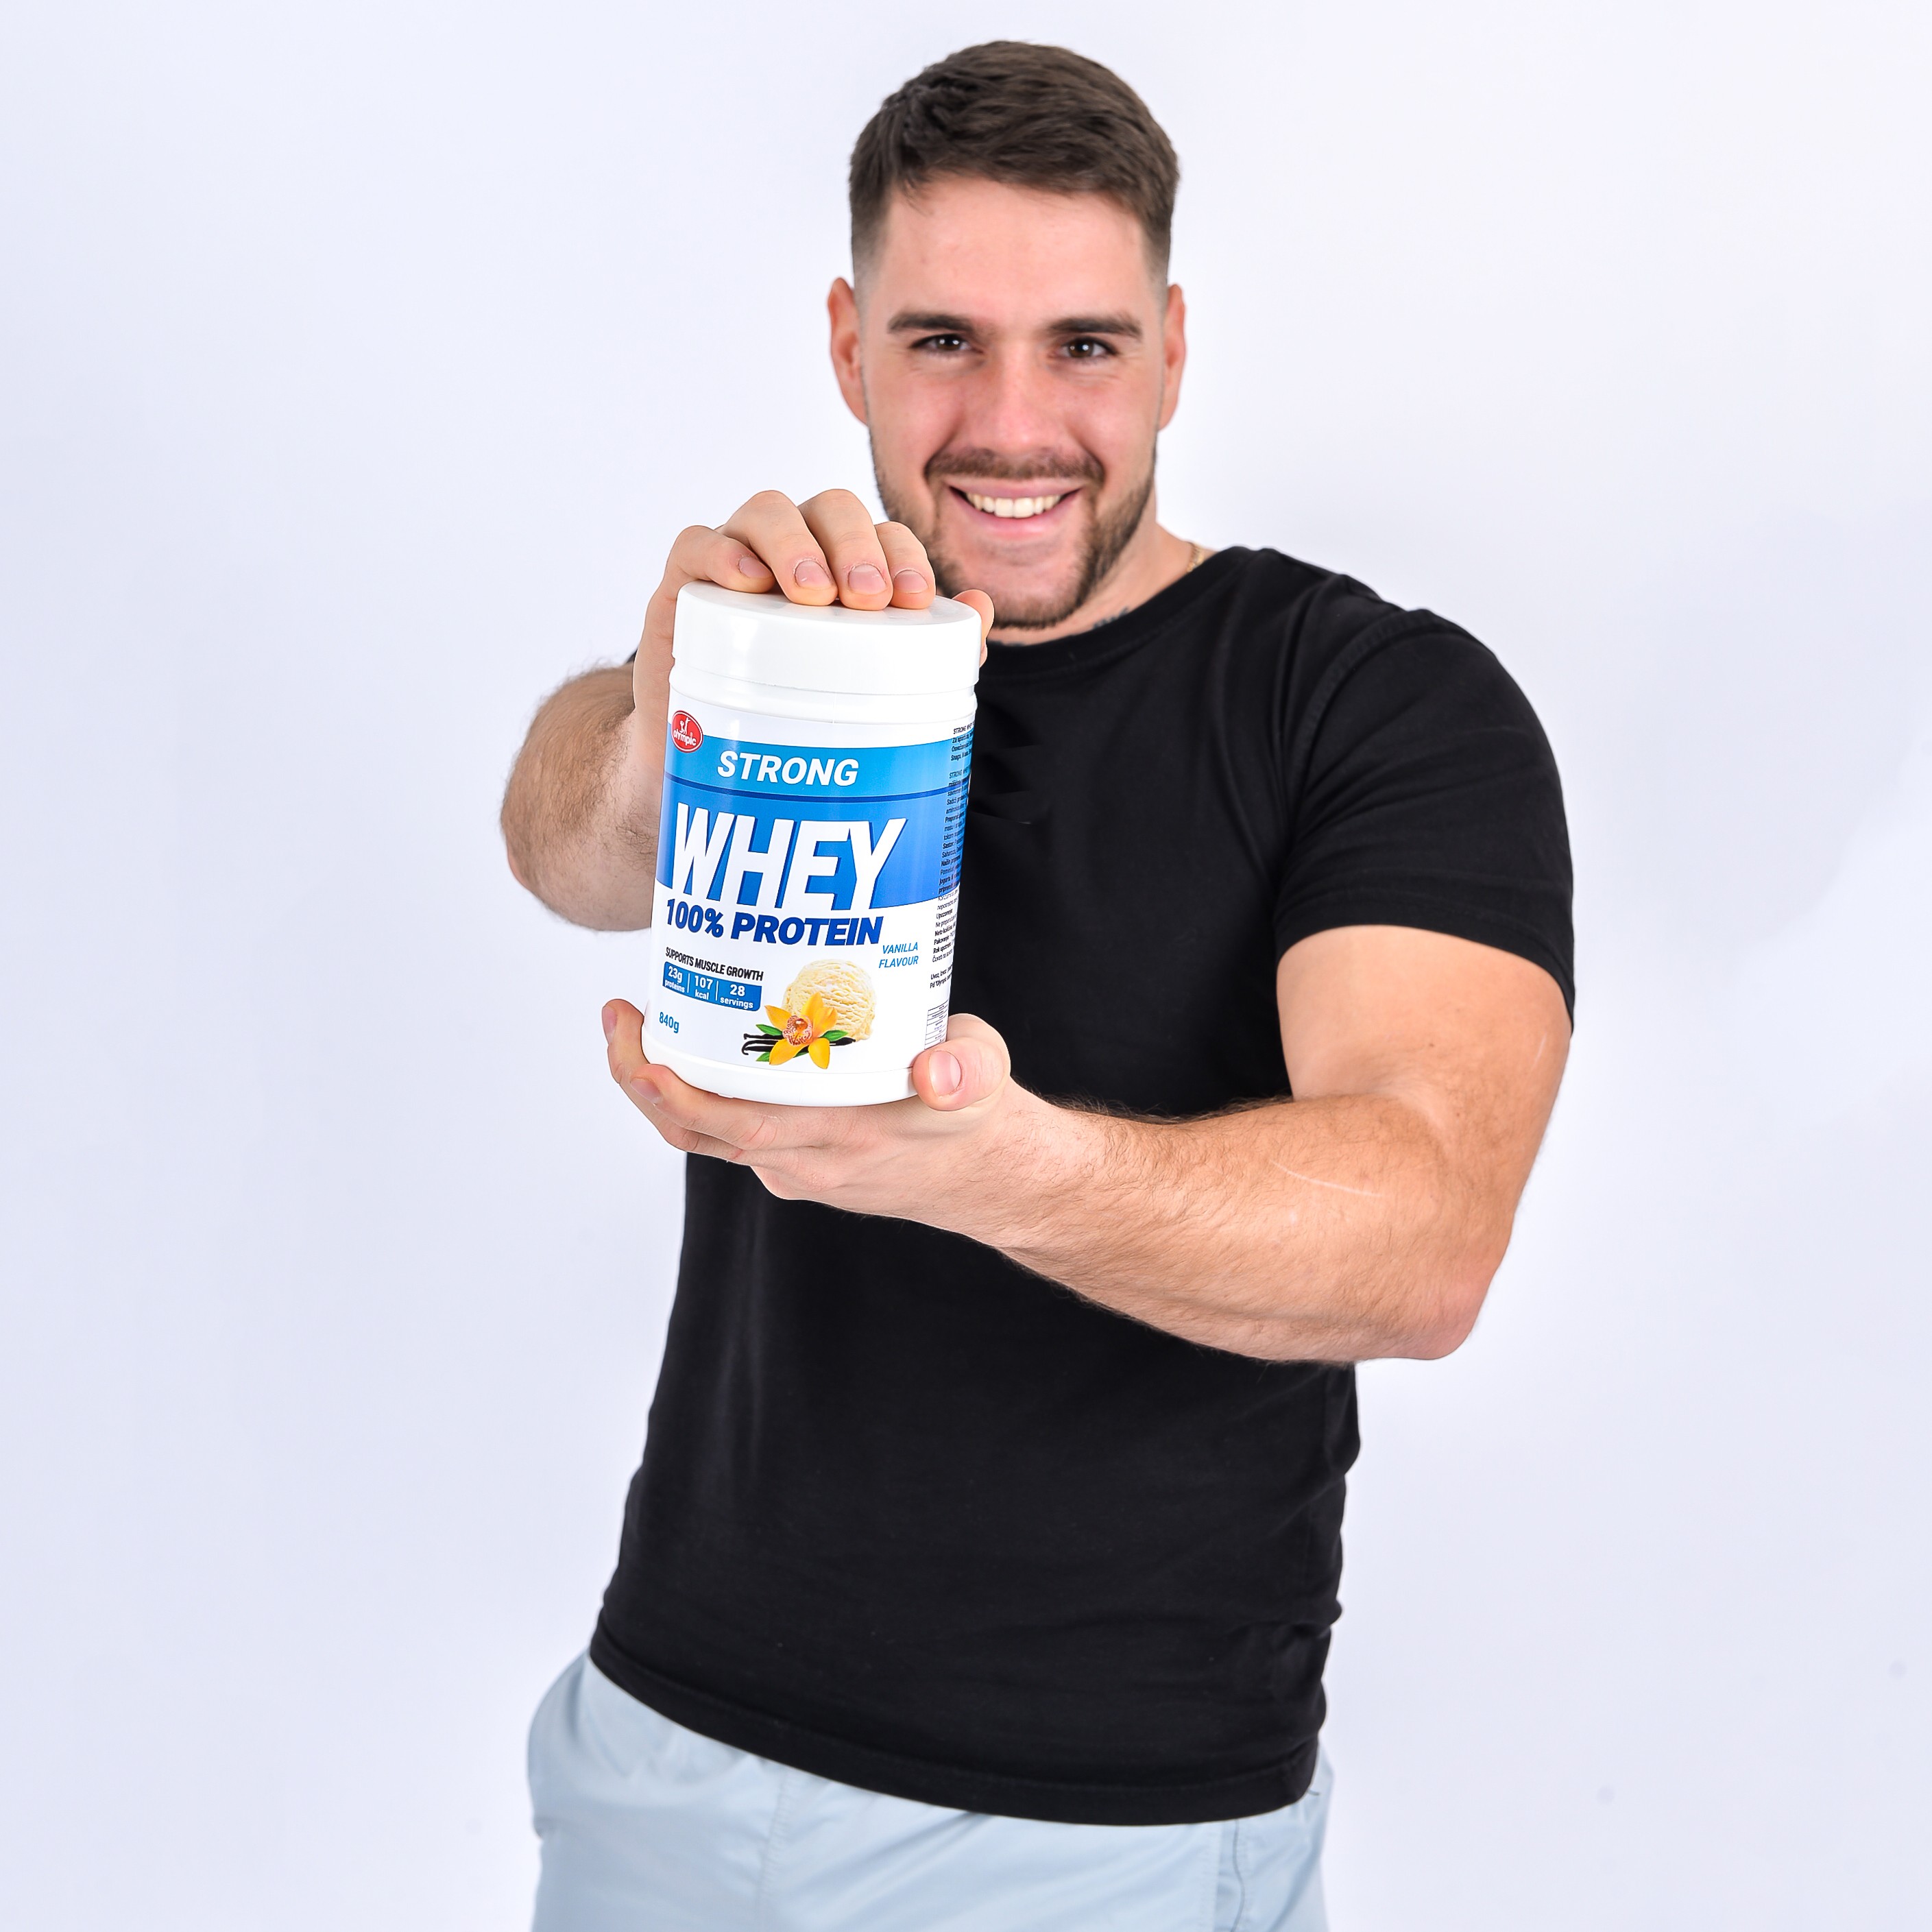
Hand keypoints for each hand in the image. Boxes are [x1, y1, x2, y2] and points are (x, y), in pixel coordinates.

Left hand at [601, 999, 1034, 1222]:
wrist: (985, 1177)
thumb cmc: (974, 1116)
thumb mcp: (985, 1077)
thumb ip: (966, 1070)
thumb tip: (937, 1074)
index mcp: (845, 1138)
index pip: (740, 1126)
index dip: (679, 1096)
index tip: (640, 1053)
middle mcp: (808, 1161)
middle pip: (701, 1133)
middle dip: (643, 1080)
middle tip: (619, 1013)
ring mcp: (796, 1166)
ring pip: (708, 1135)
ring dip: (661, 1087)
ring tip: (638, 1021)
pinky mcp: (795, 1160)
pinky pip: (730, 1129)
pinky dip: (698, 1093)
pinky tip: (693, 1042)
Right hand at [631, 488, 995, 725]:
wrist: (712, 752)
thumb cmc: (799, 708)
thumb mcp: (866, 685)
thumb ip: (929, 650)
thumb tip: (980, 612)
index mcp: (845, 566)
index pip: (883, 534)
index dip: (903, 554)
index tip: (913, 601)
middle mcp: (795, 548)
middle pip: (831, 508)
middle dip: (856, 544)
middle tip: (869, 598)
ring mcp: (739, 556)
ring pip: (768, 512)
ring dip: (795, 545)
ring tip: (814, 595)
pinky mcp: (686, 580)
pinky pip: (698, 543)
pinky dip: (724, 554)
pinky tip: (747, 583)